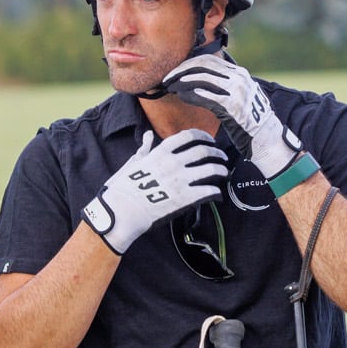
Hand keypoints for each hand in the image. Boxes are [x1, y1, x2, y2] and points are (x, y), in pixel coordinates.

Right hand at [83, 129, 227, 255]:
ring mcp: (181, 180)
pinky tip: (217, 193)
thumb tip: (147, 135)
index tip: (209, 140)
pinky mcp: (185, 198)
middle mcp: (174, 163)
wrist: (122, 212)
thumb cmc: (123, 188)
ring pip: (211, 169)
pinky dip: (216, 191)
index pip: (188, 136)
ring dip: (221, 170)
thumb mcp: (133, 163)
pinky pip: (208, 191)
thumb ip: (144, 148)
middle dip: (216, 152)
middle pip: (204, 150)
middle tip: (221, 156)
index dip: (203, 136)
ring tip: (224, 173)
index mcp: (161, 152)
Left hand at [161, 50, 302, 182]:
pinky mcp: (232, 106)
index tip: (174, 72)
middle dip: (181, 70)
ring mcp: (237, 90)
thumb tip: (197, 84)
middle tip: (166, 78)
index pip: (208, 60)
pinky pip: (206, 96)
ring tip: (170, 87)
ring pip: (202, 78)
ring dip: (182, 81)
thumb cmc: (248, 122)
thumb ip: (222, 87)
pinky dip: (190, 94)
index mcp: (239, 73)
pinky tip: (180, 96)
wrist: (267, 138)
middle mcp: (239, 78)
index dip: (187, 63)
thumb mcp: (238, 97)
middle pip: (203, 65)